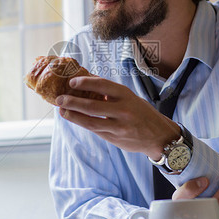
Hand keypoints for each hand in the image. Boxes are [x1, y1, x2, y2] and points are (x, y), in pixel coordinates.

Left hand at [55, 76, 178, 158]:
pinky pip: (95, 130)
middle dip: (72, 102)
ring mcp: (118, 126)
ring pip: (90, 121)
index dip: (85, 83)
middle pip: (91, 105)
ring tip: (62, 110)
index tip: (72, 82)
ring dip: (73, 115)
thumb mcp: (131, 98)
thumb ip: (111, 93)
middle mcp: (122, 110)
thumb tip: (88, 81)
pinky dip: (82, 123)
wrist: (159, 136)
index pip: (102, 85)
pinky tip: (74, 119)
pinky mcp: (115, 138)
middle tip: (59, 99)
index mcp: (126, 95)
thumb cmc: (142, 113)